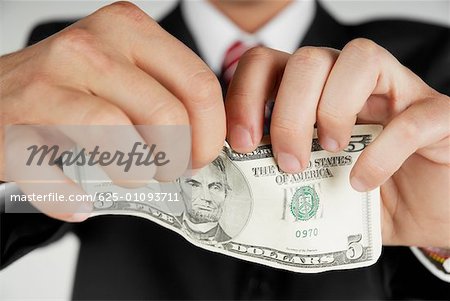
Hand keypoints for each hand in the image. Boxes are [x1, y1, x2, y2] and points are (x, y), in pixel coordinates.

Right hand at [0, 2, 224, 220]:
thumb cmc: (72, 88)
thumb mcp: (125, 69)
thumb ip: (167, 93)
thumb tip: (209, 142)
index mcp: (127, 29)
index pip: (197, 83)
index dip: (210, 131)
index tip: (202, 154)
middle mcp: (88, 48)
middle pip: (166, 115)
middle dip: (177, 159)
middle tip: (168, 171)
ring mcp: (48, 84)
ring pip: (119, 137)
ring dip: (134, 174)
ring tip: (132, 178)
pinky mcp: (14, 126)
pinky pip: (58, 176)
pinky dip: (72, 197)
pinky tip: (79, 200)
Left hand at [225, 39, 449, 247]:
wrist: (424, 215)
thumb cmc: (364, 198)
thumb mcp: (311, 185)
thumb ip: (280, 174)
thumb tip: (237, 179)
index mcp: (315, 93)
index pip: (268, 64)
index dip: (246, 95)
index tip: (242, 143)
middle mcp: (353, 83)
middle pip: (309, 59)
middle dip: (288, 112)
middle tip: (289, 162)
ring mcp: (399, 93)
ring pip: (359, 58)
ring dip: (333, 108)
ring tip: (330, 152)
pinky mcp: (438, 116)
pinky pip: (411, 117)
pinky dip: (382, 151)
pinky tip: (363, 182)